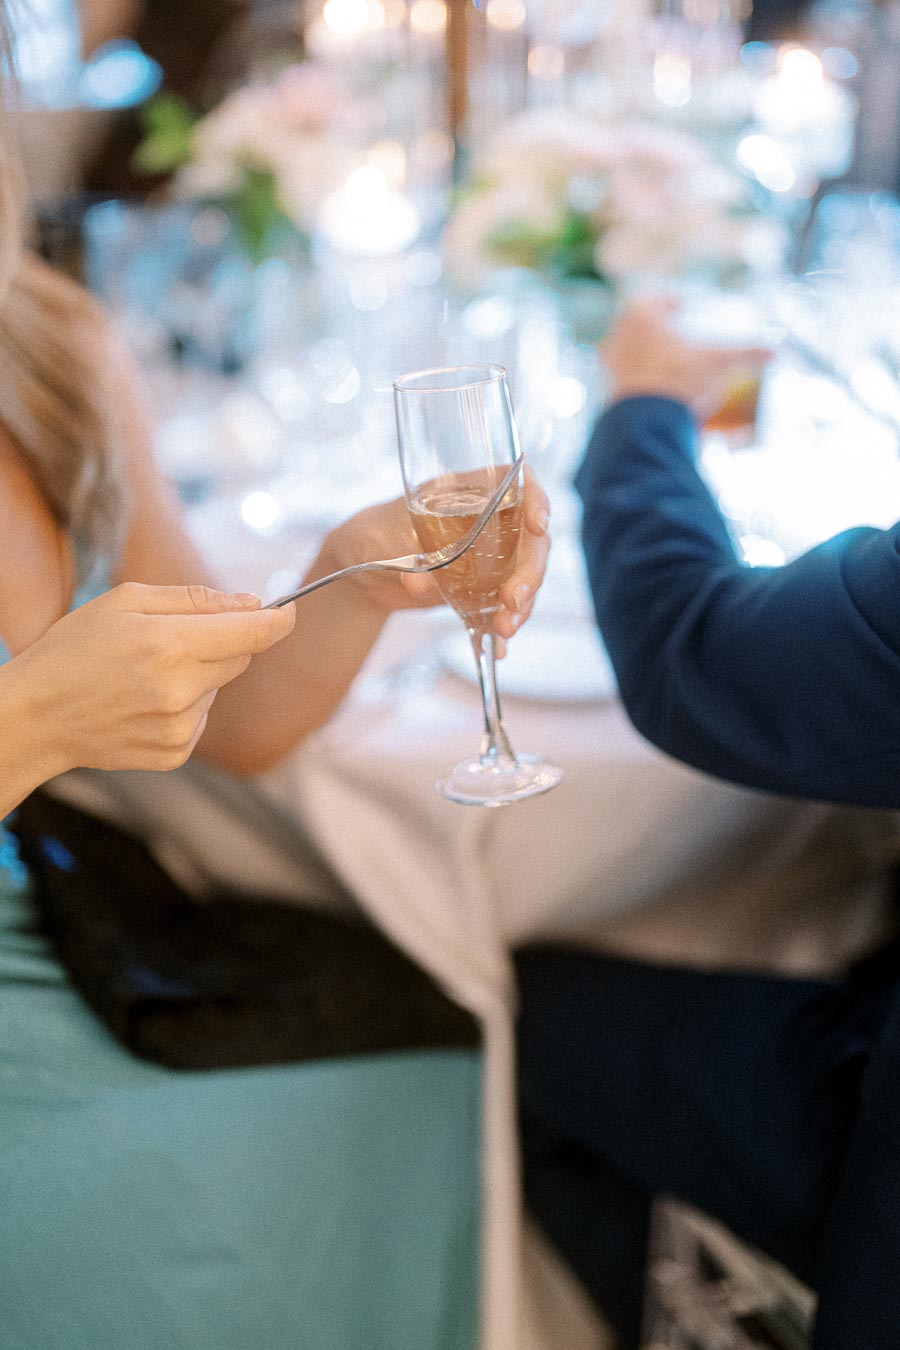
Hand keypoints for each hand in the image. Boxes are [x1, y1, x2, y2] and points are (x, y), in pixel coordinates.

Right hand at [10, 583, 295, 775]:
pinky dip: (185, 707)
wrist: (34, 718)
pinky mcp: (175, 753)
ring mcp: (180, 728)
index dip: (278, 619)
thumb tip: (250, 602)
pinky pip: (202, 719)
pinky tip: (143, 703)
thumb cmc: (74, 650)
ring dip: (198, 676)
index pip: (253, 633)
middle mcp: (180, 690)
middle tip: (175, 639)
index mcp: (169, 645)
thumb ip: (193, 599)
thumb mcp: (125, 602)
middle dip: (223, 642)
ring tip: (145, 676)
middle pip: (240, 658)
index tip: (288, 610)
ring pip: (218, 689)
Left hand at [319, 465, 551, 643]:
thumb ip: (403, 557)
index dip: (536, 499)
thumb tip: (418, 582)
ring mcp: (490, 559)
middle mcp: (488, 523)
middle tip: (513, 601)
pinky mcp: (482, 591)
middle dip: (530, 572)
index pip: (517, 484)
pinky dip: (501, 628)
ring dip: (522, 605)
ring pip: (524, 577)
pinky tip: (498, 649)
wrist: (361, 573)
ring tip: (504, 629)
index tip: (538, 525)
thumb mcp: (381, 539)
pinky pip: (504, 608)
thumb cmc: (371, 537)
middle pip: (530, 540)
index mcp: (468, 494)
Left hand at [601, 297, 771, 420]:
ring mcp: (610, 364)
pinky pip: (620, 377)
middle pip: (636, 324)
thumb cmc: (681, 380)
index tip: (679, 307)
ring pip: (625, 350)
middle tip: (670, 332)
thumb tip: (776, 351)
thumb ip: (746, 353)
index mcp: (642, 315)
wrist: (648, 423)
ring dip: (641, 351)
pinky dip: (635, 377)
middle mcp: (619, 335)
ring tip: (662, 359)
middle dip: (653, 327)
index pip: (654, 300)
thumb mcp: (719, 362)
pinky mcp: (607, 391)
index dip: (668, 302)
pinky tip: (653, 386)